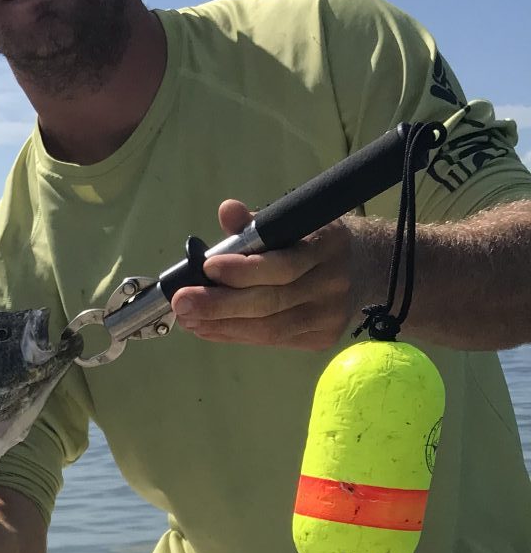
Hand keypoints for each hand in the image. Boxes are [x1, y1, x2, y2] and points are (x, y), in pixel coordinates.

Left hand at [171, 200, 380, 350]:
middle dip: (220, 305)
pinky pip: (273, 342)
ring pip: (269, 329)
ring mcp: (329, 316)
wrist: (371, 266)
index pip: (283, 264)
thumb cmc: (317, 241)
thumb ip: (257, 222)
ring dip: (222, 326)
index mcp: (326, 245)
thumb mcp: (295, 222)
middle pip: (271, 302)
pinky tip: (210, 330)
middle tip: (182, 303)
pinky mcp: (322, 339)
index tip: (208, 268)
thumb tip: (227, 210)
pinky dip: (236, 336)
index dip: (243, 269)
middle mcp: (332, 283)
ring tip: (189, 320)